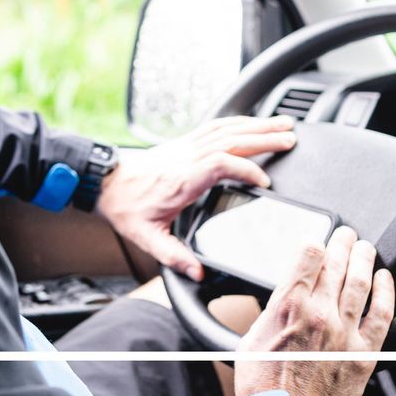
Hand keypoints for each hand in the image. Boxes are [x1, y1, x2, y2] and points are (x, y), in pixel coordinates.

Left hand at [95, 115, 295, 279]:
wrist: (104, 182)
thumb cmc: (125, 207)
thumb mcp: (146, 238)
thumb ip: (173, 256)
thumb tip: (197, 273)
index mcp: (181, 180)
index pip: (219, 164)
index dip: (245, 169)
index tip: (264, 182)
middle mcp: (187, 157)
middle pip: (230, 139)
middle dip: (263, 137)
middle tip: (290, 138)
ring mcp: (186, 146)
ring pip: (226, 129)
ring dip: (257, 125)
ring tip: (284, 124)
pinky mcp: (185, 142)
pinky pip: (216, 126)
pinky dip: (239, 122)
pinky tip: (255, 122)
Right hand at [234, 226, 394, 395]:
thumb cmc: (264, 387)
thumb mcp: (252, 338)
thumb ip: (272, 312)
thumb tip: (283, 299)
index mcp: (289, 305)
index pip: (310, 254)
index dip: (316, 242)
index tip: (318, 241)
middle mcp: (319, 313)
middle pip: (337, 263)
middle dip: (342, 243)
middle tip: (346, 235)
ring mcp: (345, 332)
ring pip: (360, 282)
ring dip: (364, 258)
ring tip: (365, 247)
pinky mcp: (364, 353)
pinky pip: (382, 314)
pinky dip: (386, 292)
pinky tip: (385, 279)